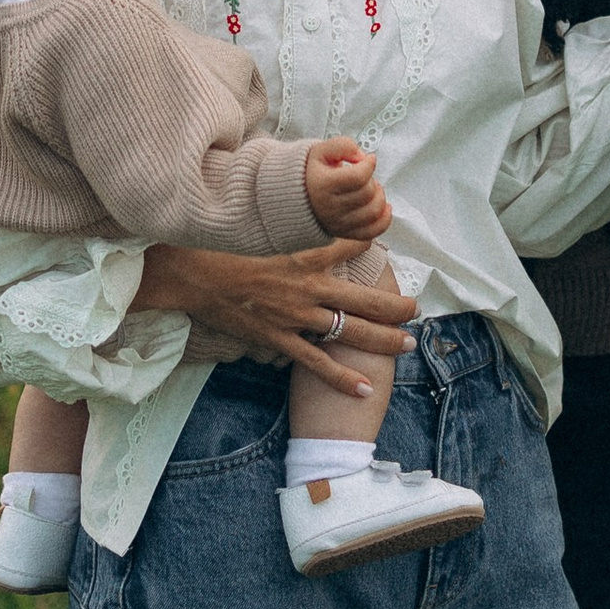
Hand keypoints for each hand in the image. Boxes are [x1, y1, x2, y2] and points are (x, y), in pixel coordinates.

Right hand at [130, 240, 416, 397]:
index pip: (350, 248)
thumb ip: (290, 228)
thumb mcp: (261, 230)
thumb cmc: (222, 248)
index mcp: (305, 255)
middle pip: (364, 299)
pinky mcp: (279, 338)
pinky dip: (342, 377)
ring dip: (382, 340)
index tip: (391, 250)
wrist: (191, 274)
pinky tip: (364, 389)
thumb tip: (309, 219)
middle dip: (395, 305)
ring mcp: (295, 315)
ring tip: (407, 345)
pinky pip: (317, 362)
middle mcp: (307, 287)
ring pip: (349, 331)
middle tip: (417, 309)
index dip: (373, 248)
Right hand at [303, 138, 390, 245]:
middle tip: (365, 175)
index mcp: (322, 185)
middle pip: (368, 193)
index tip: (368, 159)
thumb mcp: (319, 150)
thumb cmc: (310, 173)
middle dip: (372, 180)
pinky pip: (372, 232)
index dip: (369, 164)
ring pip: (373, 212)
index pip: (359, 177)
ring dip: (380, 197)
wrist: (295, 197)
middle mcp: (330, 207)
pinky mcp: (345, 233)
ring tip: (372, 188)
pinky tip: (384, 207)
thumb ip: (342, 145)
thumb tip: (361, 156)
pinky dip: (384, 220)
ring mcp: (338, 223)